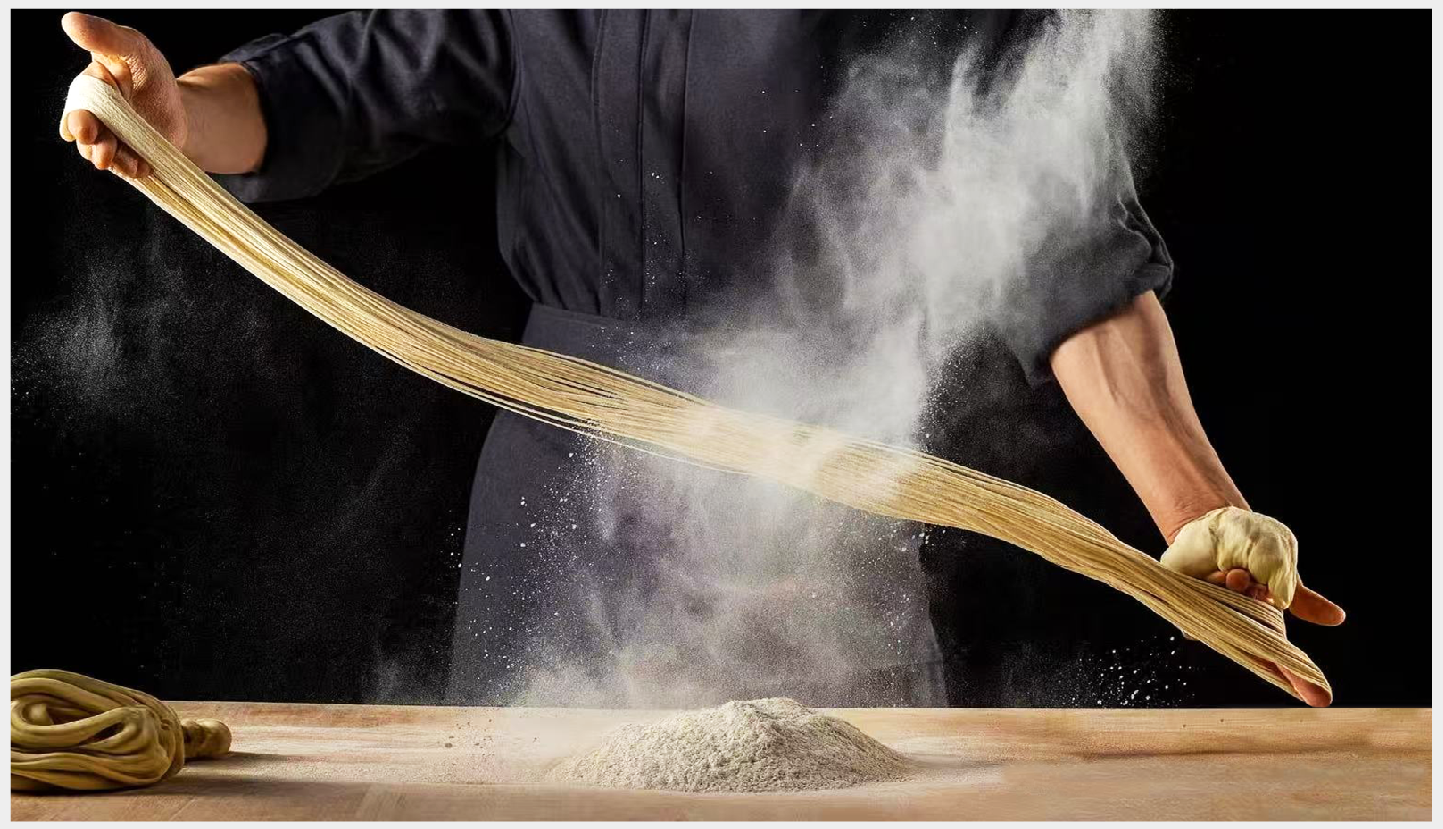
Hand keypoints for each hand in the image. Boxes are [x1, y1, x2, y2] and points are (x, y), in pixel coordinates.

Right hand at [58, 12, 186, 177]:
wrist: (180, 110)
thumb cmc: (152, 76)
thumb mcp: (136, 49)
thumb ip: (107, 36)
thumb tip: (71, 21)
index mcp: (90, 87)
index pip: (85, 88)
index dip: (93, 85)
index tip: (106, 75)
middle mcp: (91, 115)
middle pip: (80, 124)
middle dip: (83, 128)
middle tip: (87, 132)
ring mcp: (106, 141)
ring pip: (97, 150)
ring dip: (105, 154)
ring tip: (111, 157)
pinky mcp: (125, 160)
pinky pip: (124, 168)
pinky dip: (131, 168)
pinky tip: (141, 167)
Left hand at [1161, 506, 1344, 706]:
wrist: (1208, 519)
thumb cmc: (1249, 540)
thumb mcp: (1281, 556)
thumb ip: (1299, 591)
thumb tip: (1336, 619)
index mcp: (1270, 614)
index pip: (1286, 654)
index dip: (1302, 677)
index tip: (1321, 699)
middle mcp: (1243, 621)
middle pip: (1256, 646)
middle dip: (1260, 639)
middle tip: (1251, 591)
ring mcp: (1215, 615)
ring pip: (1228, 621)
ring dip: (1235, 594)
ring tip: (1236, 573)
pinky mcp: (1186, 607)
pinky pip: (1193, 614)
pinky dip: (1209, 591)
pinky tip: (1215, 574)